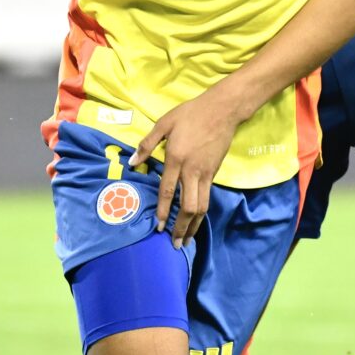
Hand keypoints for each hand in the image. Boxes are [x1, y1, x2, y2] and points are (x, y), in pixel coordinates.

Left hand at [130, 91, 242, 246]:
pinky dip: (201, 214)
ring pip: (201, 207)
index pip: (167, 191)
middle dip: (181, 228)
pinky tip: (196, 221)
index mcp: (176, 158)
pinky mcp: (214, 173)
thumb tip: (132, 162)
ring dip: (194, 226)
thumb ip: (147, 144)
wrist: (222, 110)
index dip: (162, 211)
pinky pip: (207, 198)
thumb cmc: (190, 114)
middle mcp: (191, 171)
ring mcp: (206, 174)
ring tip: (187, 240)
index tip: (157, 227)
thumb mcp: (164, 123)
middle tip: (175, 244)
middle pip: (188, 207)